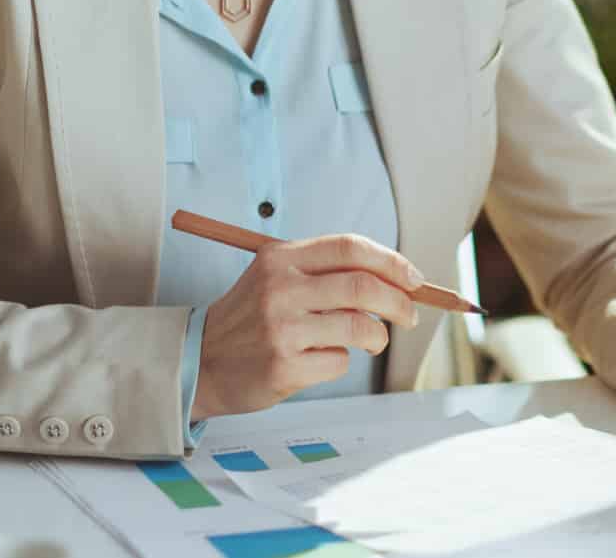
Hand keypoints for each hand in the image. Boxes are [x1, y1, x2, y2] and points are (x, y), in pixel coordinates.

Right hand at [192, 234, 421, 419]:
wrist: (200, 360)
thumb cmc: (252, 318)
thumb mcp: (277, 277)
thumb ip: (327, 272)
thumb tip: (399, 278)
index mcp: (281, 258)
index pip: (350, 248)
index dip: (392, 262)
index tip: (415, 279)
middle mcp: (279, 288)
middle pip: (363, 287)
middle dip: (400, 303)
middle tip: (410, 316)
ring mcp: (280, 329)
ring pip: (360, 328)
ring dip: (378, 337)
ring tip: (372, 341)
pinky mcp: (283, 367)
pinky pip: (339, 362)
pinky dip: (342, 362)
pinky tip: (320, 360)